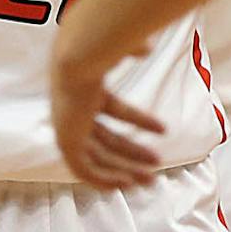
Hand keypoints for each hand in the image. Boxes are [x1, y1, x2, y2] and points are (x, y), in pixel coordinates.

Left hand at [49, 56, 164, 189]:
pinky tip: (126, 183)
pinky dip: (104, 179)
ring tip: (149, 179)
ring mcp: (69, 128)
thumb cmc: (99, 49)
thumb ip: (132, 48)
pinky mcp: (66, 142)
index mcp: (87, 90)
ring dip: (124, 170)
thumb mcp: (120, 48)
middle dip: (133, 154)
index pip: (116, 110)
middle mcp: (76, 112)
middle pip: (107, 139)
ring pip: (98, 158)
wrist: (79, 58)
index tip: (163, 129)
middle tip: (156, 164)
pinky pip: (84, 170)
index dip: (140, 120)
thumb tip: (144, 48)